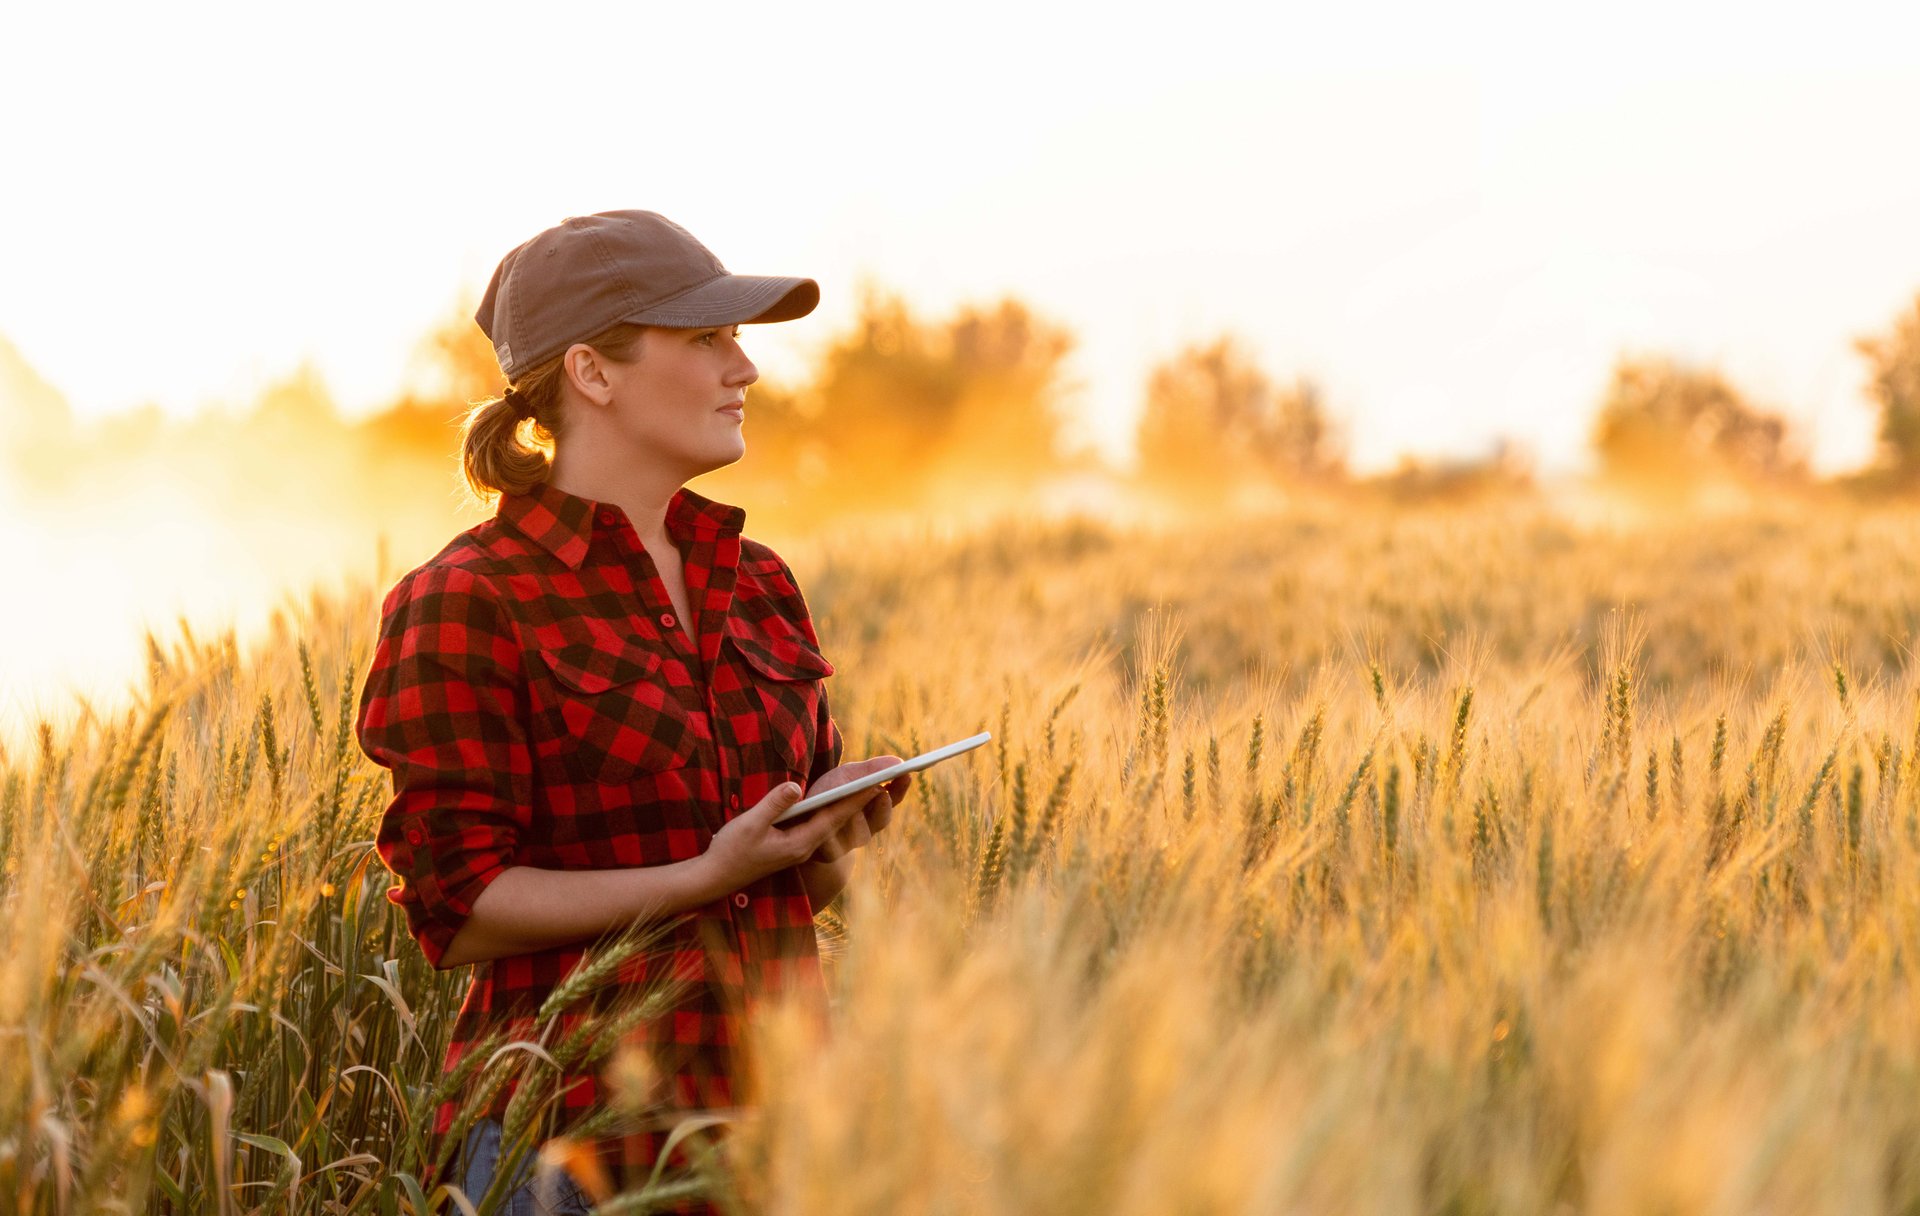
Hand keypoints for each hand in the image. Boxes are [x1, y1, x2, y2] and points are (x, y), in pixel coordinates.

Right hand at [702, 775, 876, 892]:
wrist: (716, 877)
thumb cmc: (731, 850)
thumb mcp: (749, 824)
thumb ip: (773, 805)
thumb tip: (796, 788)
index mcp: (799, 844)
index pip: (834, 818)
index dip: (855, 800)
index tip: (876, 784)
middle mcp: (805, 847)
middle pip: (839, 822)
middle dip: (861, 802)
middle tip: (884, 781)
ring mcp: (799, 848)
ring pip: (832, 825)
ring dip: (850, 807)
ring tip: (871, 787)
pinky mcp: (793, 846)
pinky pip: (820, 827)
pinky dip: (833, 812)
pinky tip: (840, 802)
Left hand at [802, 758, 913, 864]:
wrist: (798, 818)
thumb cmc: (827, 793)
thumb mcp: (847, 776)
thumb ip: (870, 770)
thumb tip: (898, 762)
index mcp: (874, 807)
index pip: (893, 799)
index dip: (900, 789)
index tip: (906, 774)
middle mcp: (866, 827)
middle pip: (880, 819)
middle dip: (881, 806)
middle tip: (881, 792)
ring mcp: (848, 842)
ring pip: (860, 833)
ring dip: (856, 819)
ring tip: (852, 809)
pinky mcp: (830, 854)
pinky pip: (836, 844)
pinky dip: (833, 832)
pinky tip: (829, 822)